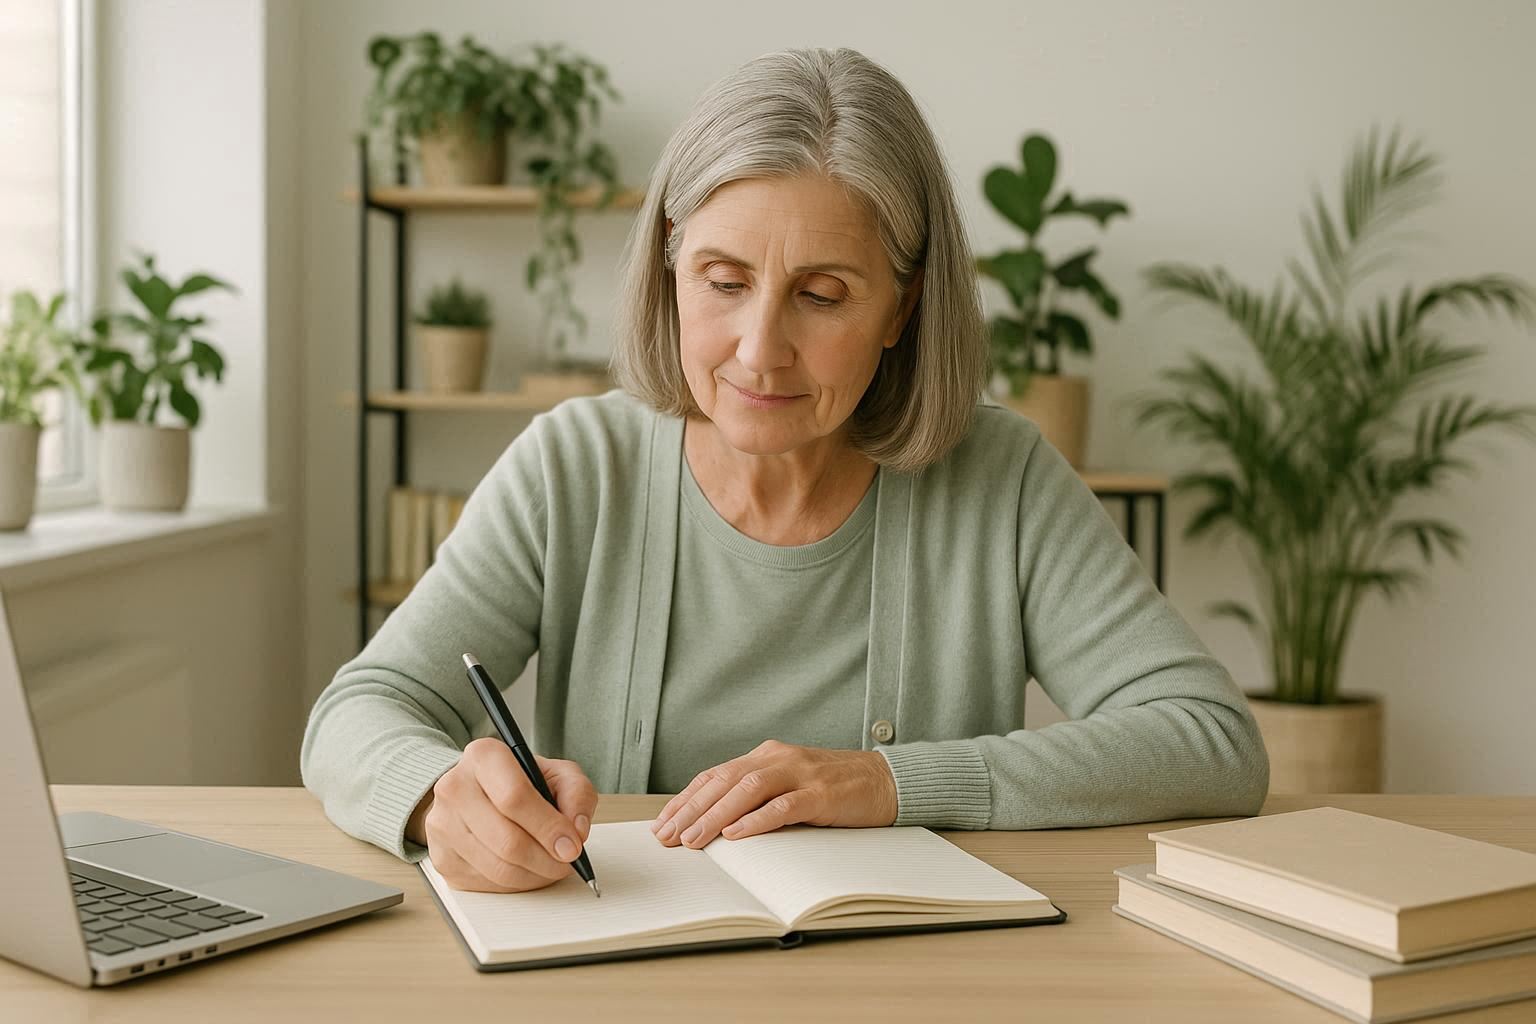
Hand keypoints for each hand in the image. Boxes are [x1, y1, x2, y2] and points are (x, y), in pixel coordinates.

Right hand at [411, 738, 597, 892]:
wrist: (477, 791)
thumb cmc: (520, 782)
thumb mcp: (557, 773)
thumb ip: (576, 793)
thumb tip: (576, 830)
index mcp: (483, 757)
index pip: (515, 798)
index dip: (548, 827)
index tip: (571, 846)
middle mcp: (455, 787)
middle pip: (507, 840)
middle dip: (546, 859)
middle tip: (566, 861)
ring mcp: (442, 825)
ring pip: (497, 868)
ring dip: (534, 875)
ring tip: (550, 866)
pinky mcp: (441, 857)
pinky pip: (485, 883)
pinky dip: (515, 884)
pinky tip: (526, 869)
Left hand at [651, 740, 897, 849]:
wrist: (884, 780)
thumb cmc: (833, 788)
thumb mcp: (788, 785)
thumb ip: (755, 796)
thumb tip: (712, 824)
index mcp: (766, 756)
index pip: (715, 776)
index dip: (685, 799)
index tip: (662, 824)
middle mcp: (778, 758)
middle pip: (724, 781)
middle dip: (691, 810)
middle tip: (668, 837)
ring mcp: (801, 774)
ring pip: (748, 790)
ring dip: (716, 816)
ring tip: (694, 839)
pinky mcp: (821, 793)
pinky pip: (784, 806)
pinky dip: (758, 820)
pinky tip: (737, 835)